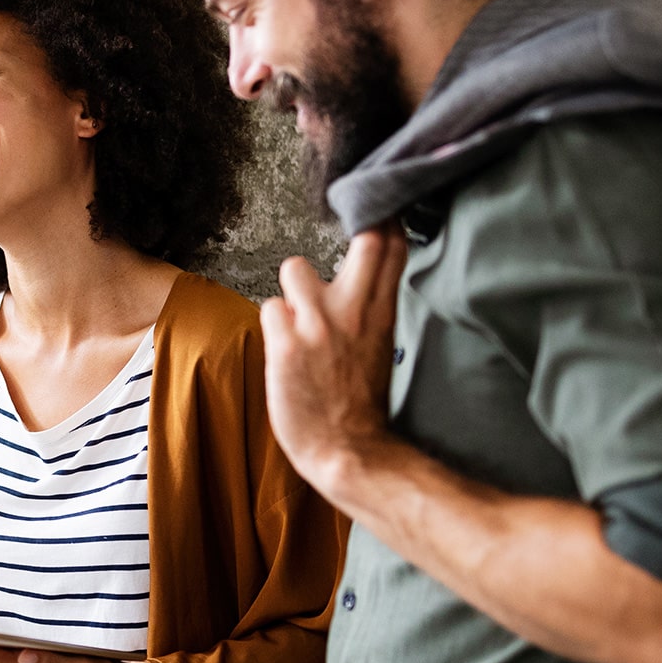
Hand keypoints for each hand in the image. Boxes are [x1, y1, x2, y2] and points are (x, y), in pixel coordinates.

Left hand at [261, 228, 409, 496]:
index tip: (375, 212)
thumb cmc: (358, 402)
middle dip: (351, 233)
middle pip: (365, 240)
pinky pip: (269, 309)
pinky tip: (282, 347)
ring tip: (297, 317)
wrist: (347, 450)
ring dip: (290, 289)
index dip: (383, 220)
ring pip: (294, 266)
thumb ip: (371, 307)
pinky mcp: (287, 344)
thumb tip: (363, 277)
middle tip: (335, 250)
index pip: (392, 248)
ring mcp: (320, 325)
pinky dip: (272, 325)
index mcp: (382, 314)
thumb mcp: (379, 346)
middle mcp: (355, 312)